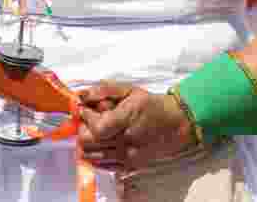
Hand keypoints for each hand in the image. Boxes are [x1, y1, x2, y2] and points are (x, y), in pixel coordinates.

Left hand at [76, 81, 195, 170]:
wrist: (175, 125)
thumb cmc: (152, 105)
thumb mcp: (130, 90)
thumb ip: (104, 91)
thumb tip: (81, 95)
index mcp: (128, 118)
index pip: (97, 127)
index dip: (86, 118)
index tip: (85, 110)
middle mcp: (127, 140)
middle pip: (90, 143)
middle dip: (83, 130)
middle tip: (88, 121)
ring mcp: (128, 156)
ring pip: (93, 156)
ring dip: (88, 143)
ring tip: (95, 131)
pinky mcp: (130, 166)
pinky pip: (103, 165)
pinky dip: (96, 155)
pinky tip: (102, 143)